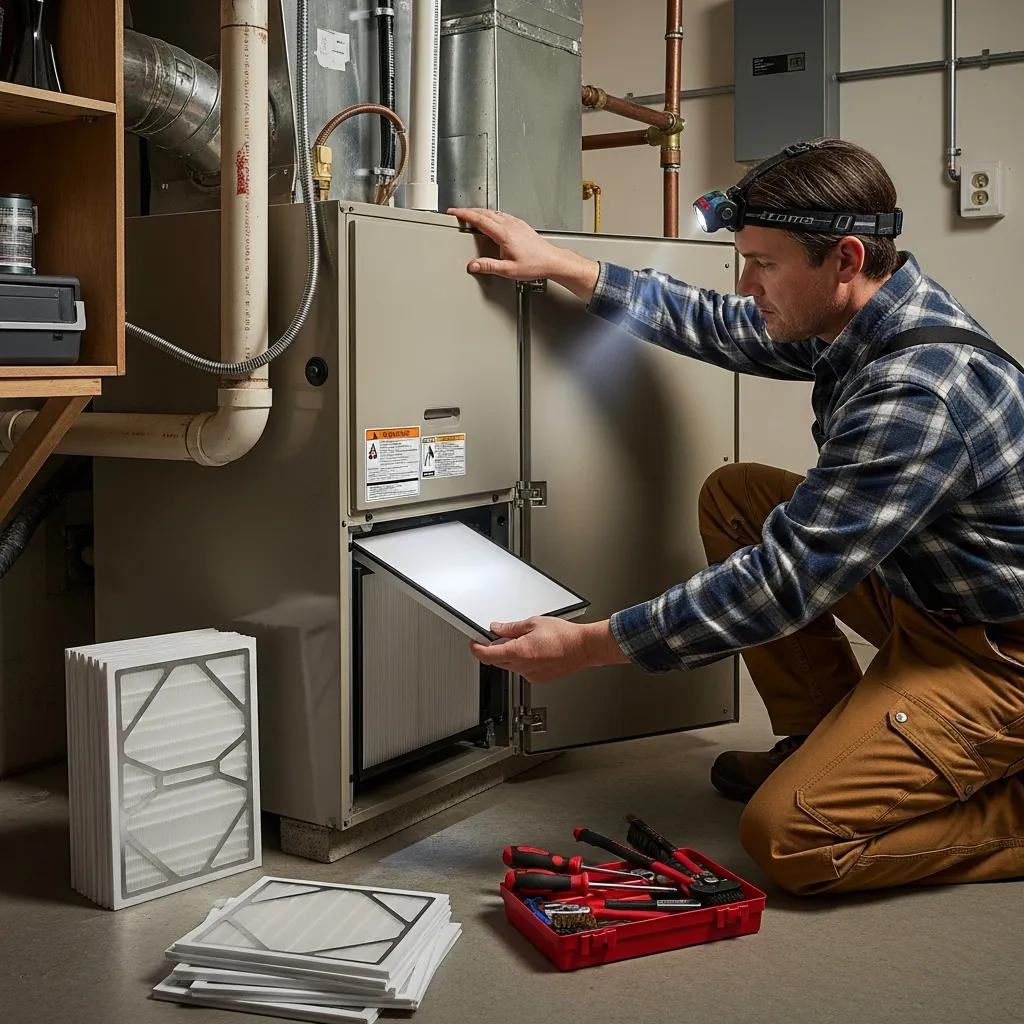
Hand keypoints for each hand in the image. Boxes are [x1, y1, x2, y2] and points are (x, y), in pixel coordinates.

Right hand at [447, 207, 600, 301]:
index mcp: (504, 234)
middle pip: (485, 212)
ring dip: (480, 212)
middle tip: (458, 213)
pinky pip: (502, 215)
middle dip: (469, 211)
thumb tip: (473, 265)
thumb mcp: (509, 270)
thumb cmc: (535, 265)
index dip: (464, 214)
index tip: (454, 212)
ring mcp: (516, 223)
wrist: (552, 261)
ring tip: (471, 215)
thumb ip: (489, 266)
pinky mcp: (521, 225)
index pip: (479, 219)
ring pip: (494, 212)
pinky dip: (491, 215)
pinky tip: (491, 220)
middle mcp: (510, 225)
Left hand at [469, 617, 628, 682]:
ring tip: (524, 640)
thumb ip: (511, 627)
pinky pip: (522, 670)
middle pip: (497, 660)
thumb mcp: (534, 623)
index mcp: (518, 652)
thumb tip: (497, 628)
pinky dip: (522, 661)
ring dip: (509, 655)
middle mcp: (522, 667)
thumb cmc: (565, 636)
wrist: (583, 648)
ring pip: (510, 666)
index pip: (487, 654)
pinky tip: (534, 650)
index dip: (476, 649)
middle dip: (494, 649)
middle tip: (498, 636)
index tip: (474, 643)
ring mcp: (530, 674)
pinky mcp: (538, 678)